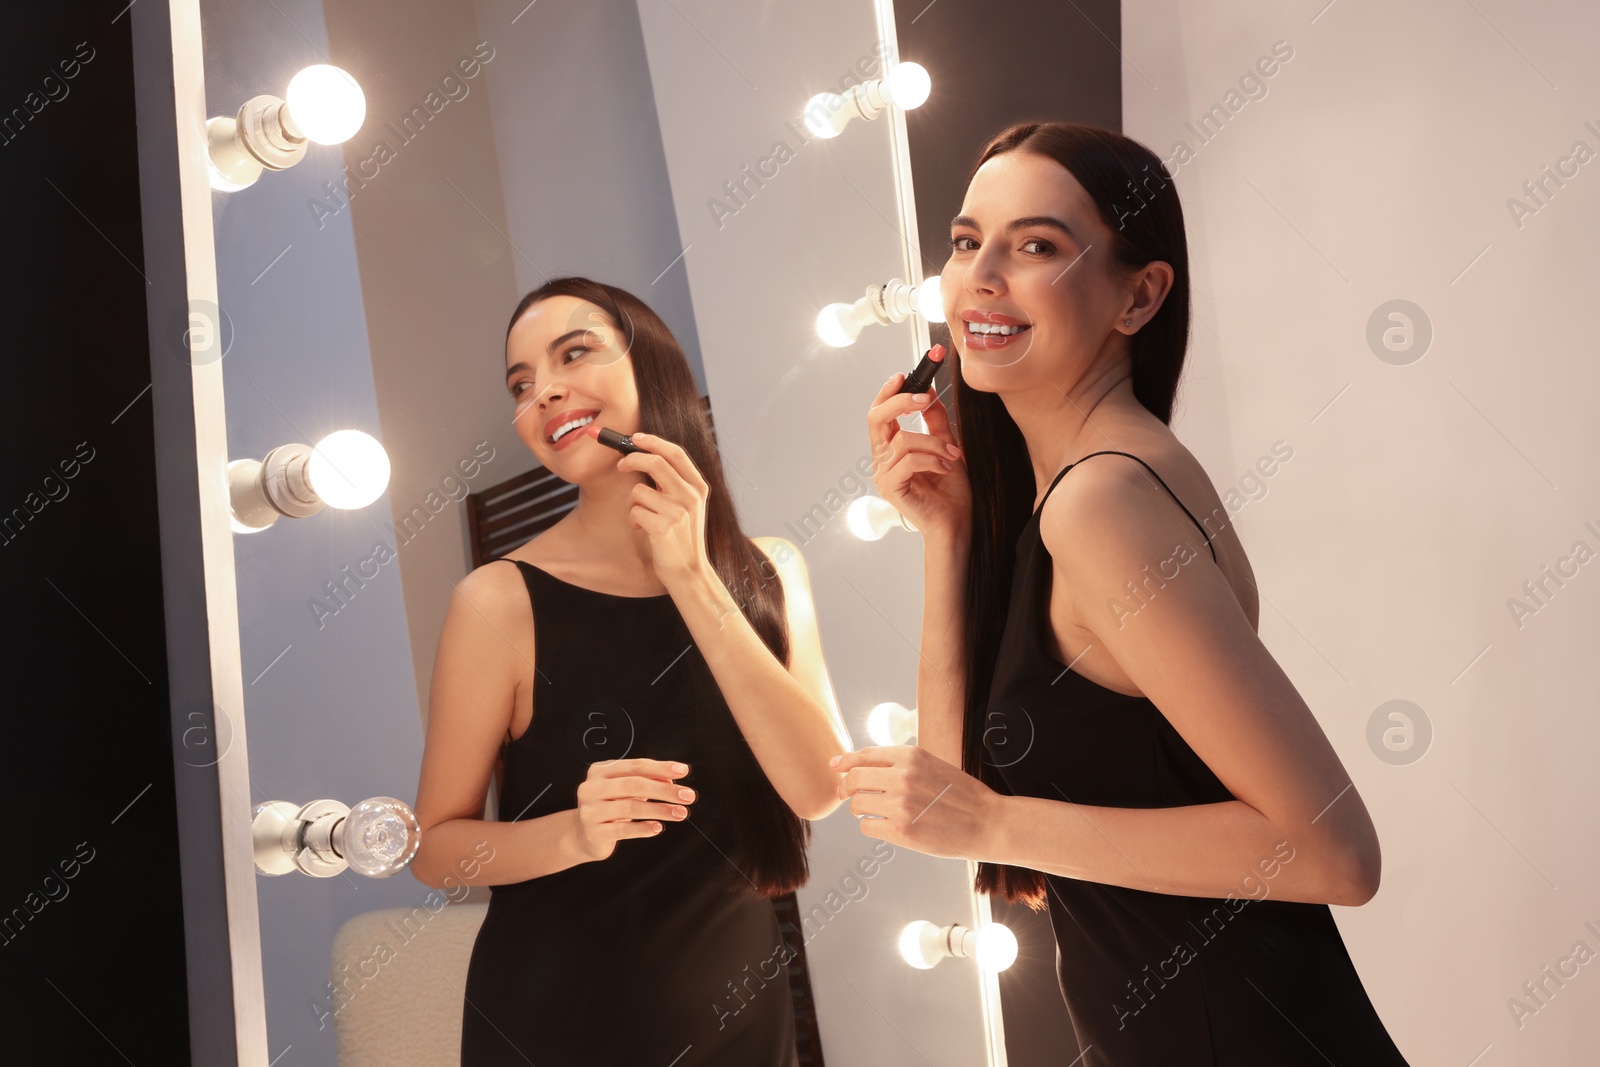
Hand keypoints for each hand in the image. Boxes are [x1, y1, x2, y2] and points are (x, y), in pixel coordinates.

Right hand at [570, 757, 695, 861]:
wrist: (583, 835)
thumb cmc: (610, 807)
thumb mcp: (626, 790)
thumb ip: (647, 782)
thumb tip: (672, 781)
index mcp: (600, 771)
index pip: (635, 766)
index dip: (661, 768)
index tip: (683, 771)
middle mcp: (591, 788)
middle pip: (634, 784)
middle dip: (664, 790)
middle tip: (688, 796)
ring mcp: (590, 811)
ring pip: (630, 807)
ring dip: (660, 810)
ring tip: (681, 813)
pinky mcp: (593, 833)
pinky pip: (623, 830)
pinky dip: (643, 828)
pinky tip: (658, 828)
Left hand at [614, 432, 710, 585]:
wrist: (688, 571)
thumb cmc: (681, 536)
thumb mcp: (687, 505)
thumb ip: (673, 482)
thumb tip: (645, 456)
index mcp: (698, 486)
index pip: (675, 453)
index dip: (653, 441)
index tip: (635, 437)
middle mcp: (690, 496)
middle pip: (655, 462)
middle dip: (631, 459)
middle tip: (620, 465)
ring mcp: (678, 511)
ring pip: (638, 489)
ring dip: (632, 502)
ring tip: (642, 516)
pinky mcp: (663, 527)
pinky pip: (634, 510)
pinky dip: (633, 519)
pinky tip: (643, 529)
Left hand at [830, 745, 998, 860]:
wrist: (986, 822)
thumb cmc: (961, 795)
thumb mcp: (932, 765)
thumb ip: (900, 763)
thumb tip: (861, 765)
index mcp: (910, 756)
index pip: (864, 755)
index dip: (845, 761)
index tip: (835, 766)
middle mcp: (902, 776)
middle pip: (854, 779)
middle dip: (845, 787)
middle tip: (846, 794)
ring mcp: (900, 804)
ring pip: (857, 804)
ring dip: (860, 808)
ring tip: (873, 811)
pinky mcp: (901, 830)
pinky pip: (867, 826)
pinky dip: (870, 826)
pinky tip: (883, 825)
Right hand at [866, 348, 970, 545]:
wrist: (955, 525)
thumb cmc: (950, 492)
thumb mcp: (947, 446)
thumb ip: (936, 421)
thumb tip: (930, 392)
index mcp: (891, 449)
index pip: (879, 414)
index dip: (888, 392)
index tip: (903, 374)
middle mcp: (882, 460)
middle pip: (876, 418)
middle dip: (900, 402)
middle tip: (924, 397)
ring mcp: (883, 475)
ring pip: (902, 440)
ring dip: (934, 442)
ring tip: (953, 454)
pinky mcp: (890, 488)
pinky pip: (909, 461)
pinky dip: (932, 459)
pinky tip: (946, 466)